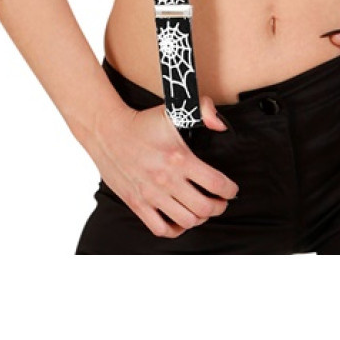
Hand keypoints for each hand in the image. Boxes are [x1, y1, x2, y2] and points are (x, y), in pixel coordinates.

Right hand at [82, 94, 237, 238]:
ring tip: (202, 209)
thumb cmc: (142, 122)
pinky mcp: (137, 204)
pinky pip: (161, 229)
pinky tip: (180, 219)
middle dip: (219, 206)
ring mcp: (151, 195)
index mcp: (179, 158)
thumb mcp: (174, 110)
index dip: (230, 189)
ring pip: (187, 221)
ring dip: (200, 218)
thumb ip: (204, 110)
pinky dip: (175, 229)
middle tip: (220, 201)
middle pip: (205, 207)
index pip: (216, 183)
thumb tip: (221, 125)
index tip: (231, 189)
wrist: (108, 132)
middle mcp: (167, 180)